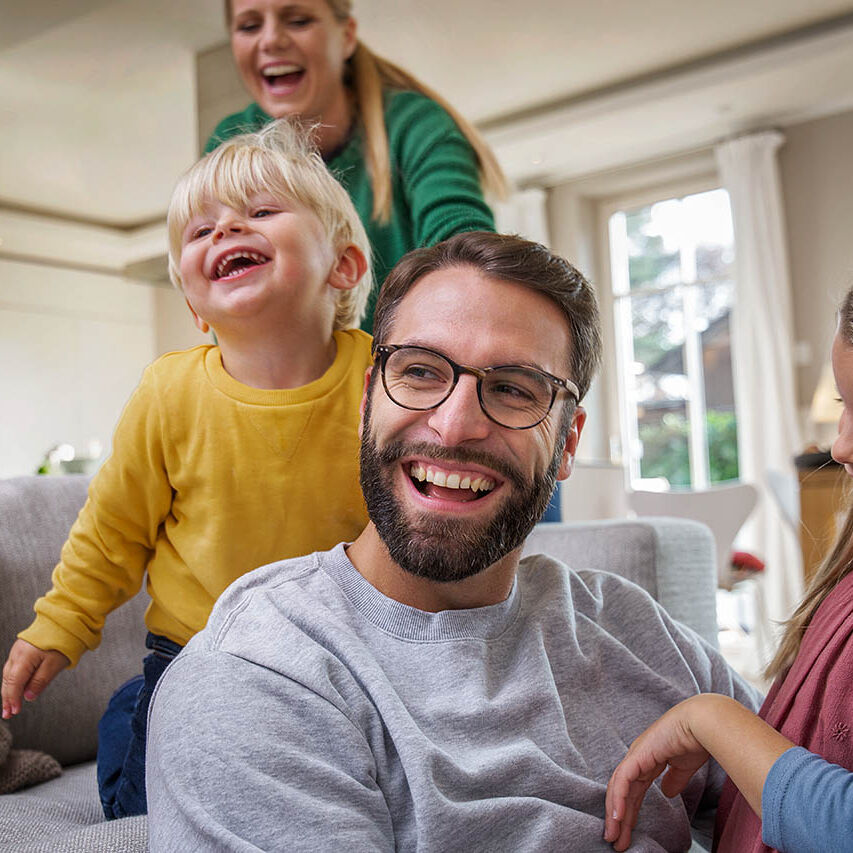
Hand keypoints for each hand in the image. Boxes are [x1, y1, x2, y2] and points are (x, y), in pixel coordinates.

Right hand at [1, 639, 69, 718]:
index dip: (13, 699)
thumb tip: (28, 697)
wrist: (65, 621)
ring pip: (8, 674)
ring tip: (9, 704)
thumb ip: (40, 681)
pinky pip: (13, 667)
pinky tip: (15, 687)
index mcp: (23, 658)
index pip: (14, 684)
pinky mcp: (22, 648)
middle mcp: (17, 654)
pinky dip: (12, 680)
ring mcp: (18, 650)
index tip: (14, 711)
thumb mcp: (54, 664)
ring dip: (8, 690)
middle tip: (7, 713)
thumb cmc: (62, 640)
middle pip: (8, 681)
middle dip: (7, 698)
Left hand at [603, 696, 710, 851]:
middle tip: (615, 842)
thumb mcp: (683, 766)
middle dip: (618, 818)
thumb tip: (667, 793)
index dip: (629, 811)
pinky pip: (624, 780)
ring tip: (614, 836)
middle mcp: (638, 757)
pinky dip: (619, 799)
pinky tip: (618, 817)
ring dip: (615, 813)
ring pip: (619, 788)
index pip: (633, 790)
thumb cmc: (697, 739)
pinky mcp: (639, 755)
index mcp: (648, 759)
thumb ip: (674, 779)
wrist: (703, 723)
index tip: (627, 833)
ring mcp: (636, 755)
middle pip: (622, 791)